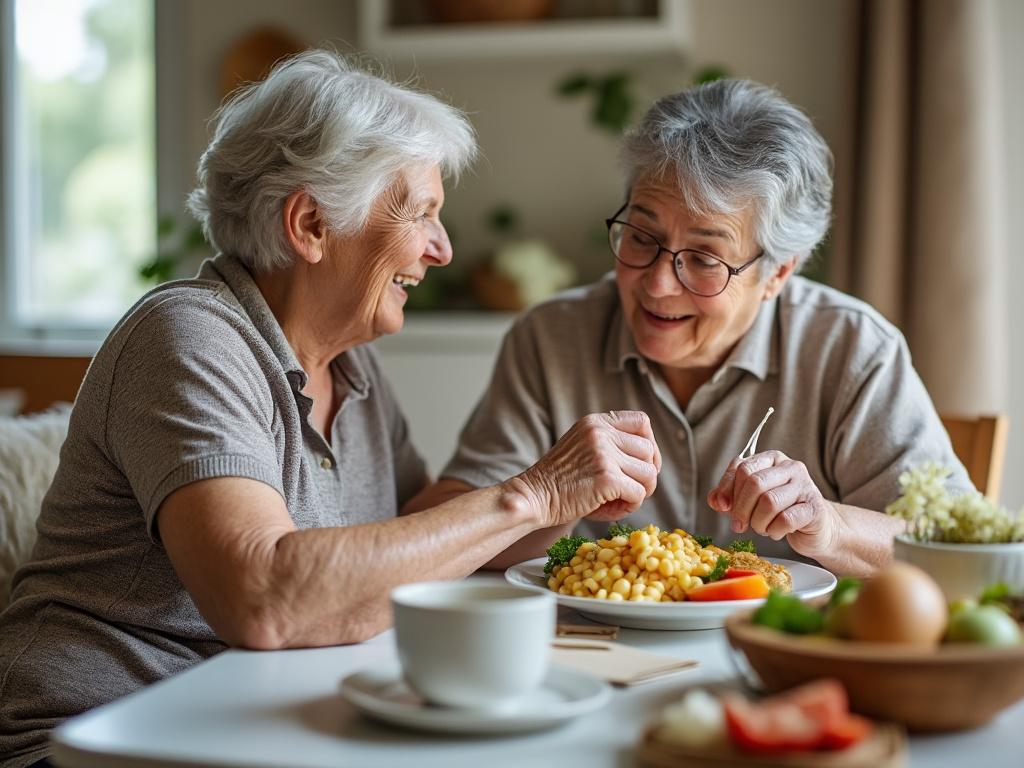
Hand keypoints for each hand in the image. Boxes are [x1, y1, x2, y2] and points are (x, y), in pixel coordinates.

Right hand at [515, 411, 660, 527]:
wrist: (533, 497)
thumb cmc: (558, 480)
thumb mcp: (581, 447)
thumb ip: (609, 444)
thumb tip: (652, 461)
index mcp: (595, 422)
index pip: (642, 422)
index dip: (650, 446)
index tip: (641, 465)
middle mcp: (600, 432)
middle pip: (649, 451)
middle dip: (645, 475)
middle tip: (628, 491)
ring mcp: (604, 454)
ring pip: (648, 473)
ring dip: (640, 492)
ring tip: (618, 501)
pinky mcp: (607, 478)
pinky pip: (639, 493)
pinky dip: (631, 505)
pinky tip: (611, 509)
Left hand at [707, 450, 838, 560]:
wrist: (816, 528)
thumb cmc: (779, 511)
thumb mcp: (750, 501)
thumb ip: (730, 497)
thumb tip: (715, 501)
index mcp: (772, 459)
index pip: (742, 467)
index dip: (727, 488)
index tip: (721, 507)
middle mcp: (790, 467)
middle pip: (755, 483)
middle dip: (741, 508)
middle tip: (738, 526)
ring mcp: (805, 486)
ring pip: (769, 502)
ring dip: (758, 522)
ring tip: (761, 528)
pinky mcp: (815, 508)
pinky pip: (785, 519)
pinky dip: (774, 531)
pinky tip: (776, 532)